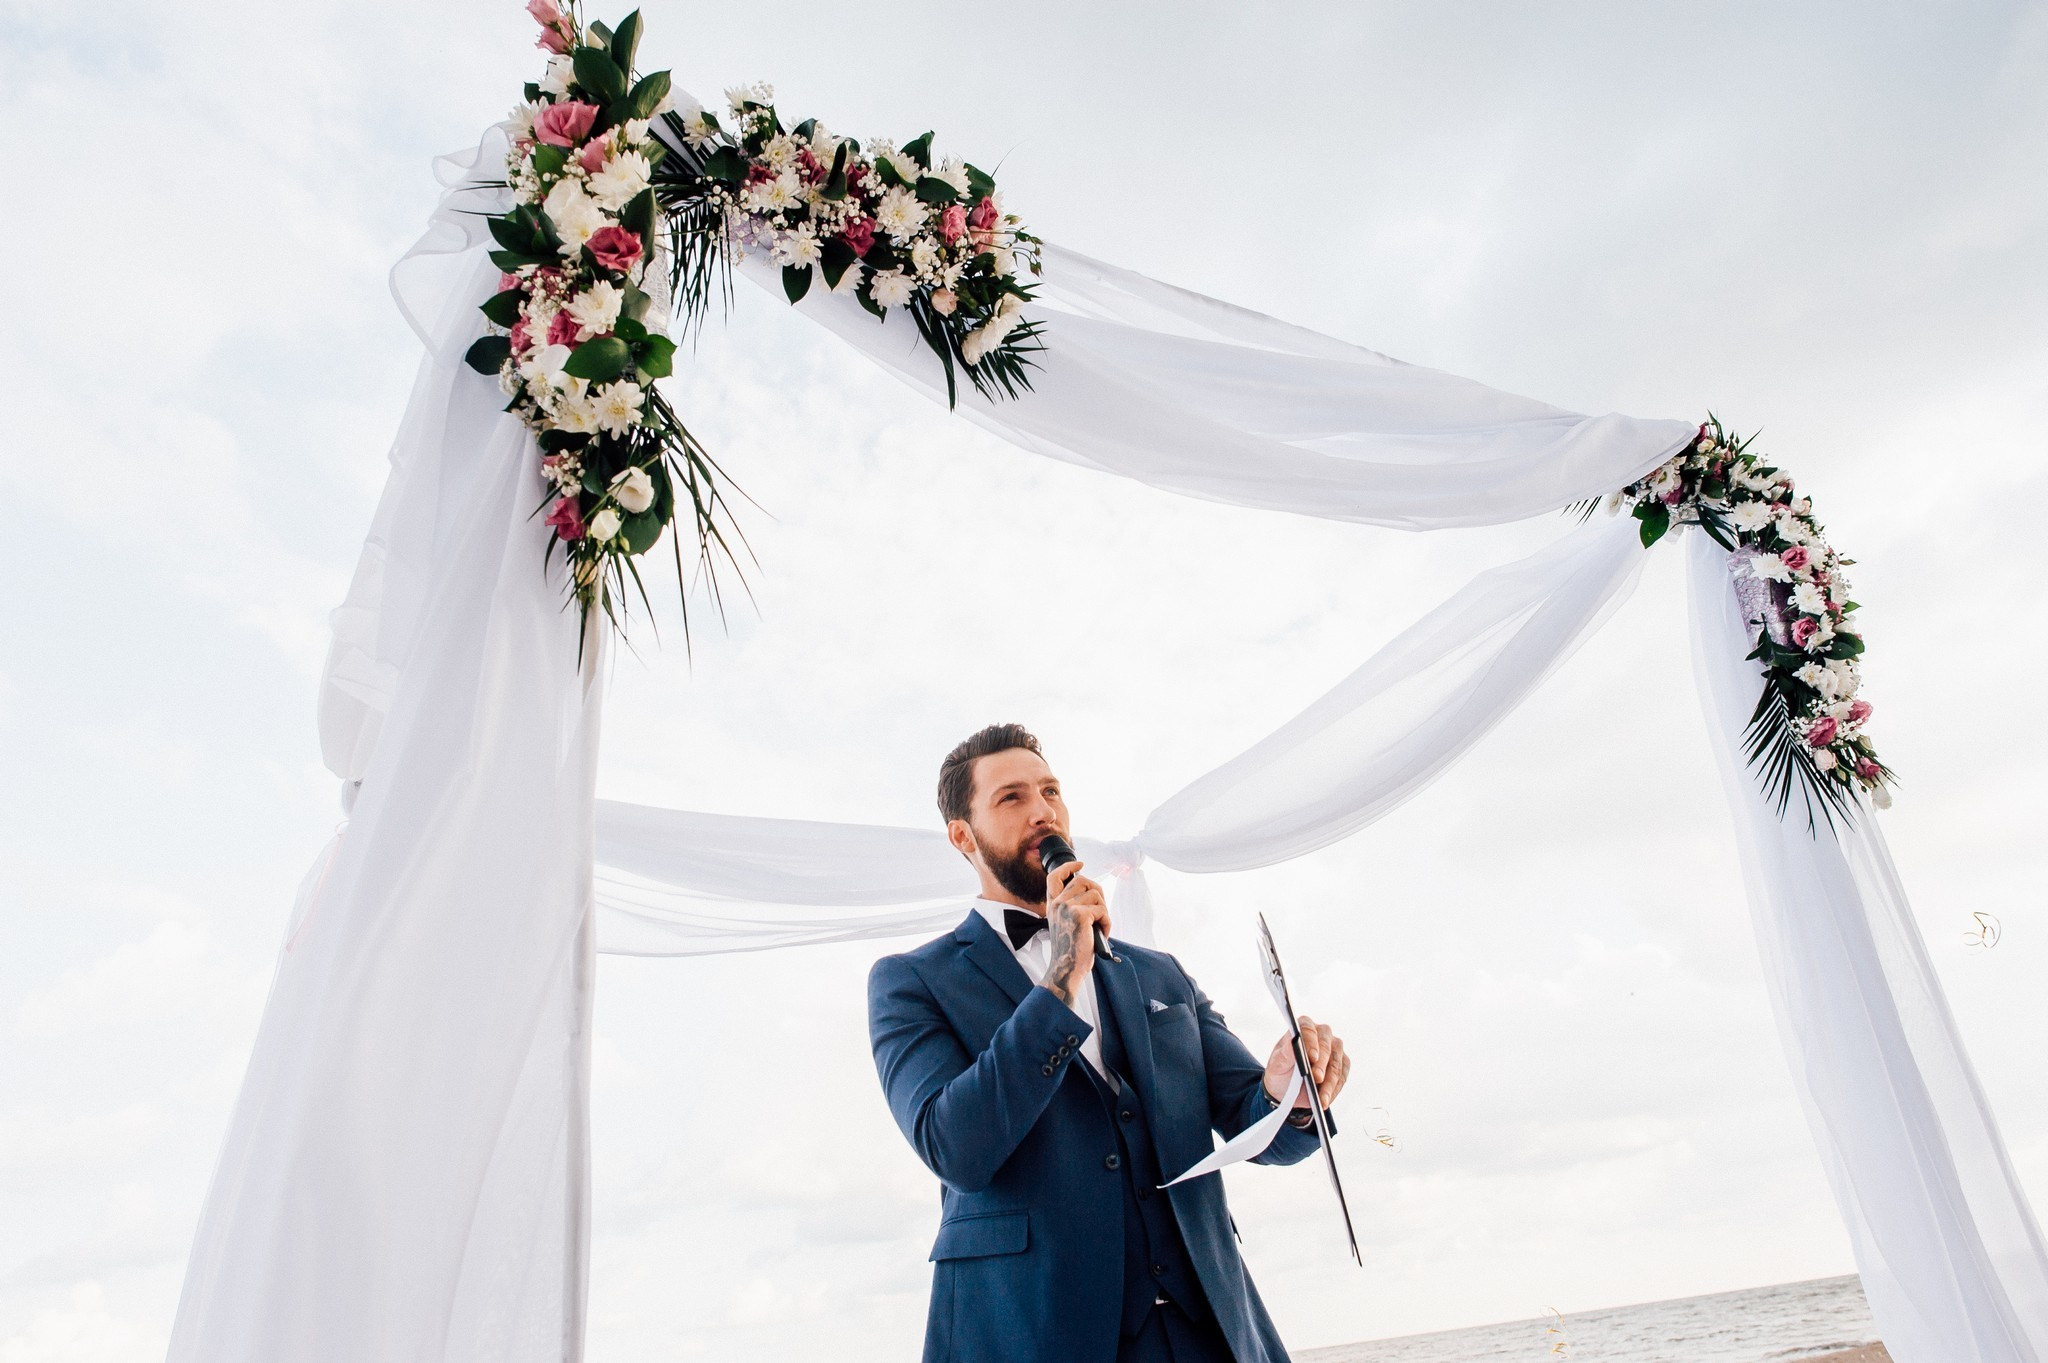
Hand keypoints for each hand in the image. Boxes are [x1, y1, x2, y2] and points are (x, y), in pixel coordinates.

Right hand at [1041, 859, 1110, 1008]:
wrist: (1067, 969)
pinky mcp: (1080, 915)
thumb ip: (1073, 907)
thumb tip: (1092, 892)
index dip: (1068, 867)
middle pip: (1084, 881)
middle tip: (1100, 913)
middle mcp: (1057, 903)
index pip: (1054, 877)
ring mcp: (1067, 907)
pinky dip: (1107, 923)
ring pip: (1096, 894)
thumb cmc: (1071, 951)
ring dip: (1104, 912)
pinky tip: (1101, 933)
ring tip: (1099, 927)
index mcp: (1052, 905)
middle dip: (1098, 894)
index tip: (1079, 864)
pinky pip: (1103, 910)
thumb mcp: (1066, 924)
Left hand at [1262, 1016, 1348, 1108]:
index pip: (1308, 1030)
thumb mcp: (1277, 1065)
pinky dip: (1334, 1089)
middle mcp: (1321, 1034)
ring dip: (1329, 1083)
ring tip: (1321, 1099)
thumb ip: (1285, 1053)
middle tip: (1317, 1079)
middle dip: (1321, 1065)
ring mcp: (1334, 1048)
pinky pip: (1342, 1076)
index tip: (1311, 1057)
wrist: (1288, 1090)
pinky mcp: (1343, 1063)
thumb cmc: (1281, 1072)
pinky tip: (1326, 1100)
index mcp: (1303, 1027)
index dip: (1311, 1043)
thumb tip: (1293, 1040)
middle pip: (1326, 1046)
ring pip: (1336, 1064)